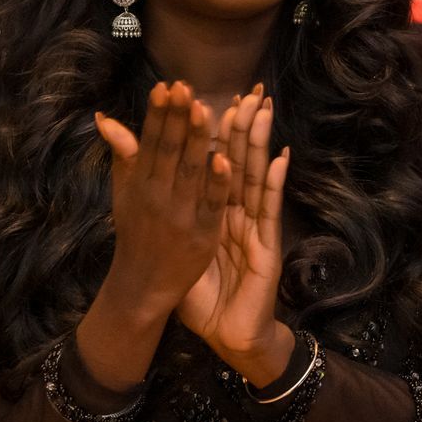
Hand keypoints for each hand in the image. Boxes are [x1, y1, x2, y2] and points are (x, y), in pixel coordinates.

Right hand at [93, 82, 230, 322]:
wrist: (142, 285)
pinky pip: (211, 204)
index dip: (158, 115)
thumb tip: (105, 116)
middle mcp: (157, 196)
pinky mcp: (204, 234)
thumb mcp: (124, 192)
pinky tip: (224, 159)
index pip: (150, 142)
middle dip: (177, 119)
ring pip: (191, 172)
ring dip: (197, 140)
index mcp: (140, 184)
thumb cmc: (135, 232)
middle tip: (185, 88)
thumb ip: (122, 154)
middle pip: (169, 152)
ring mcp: (181, 215)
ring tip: (204, 109)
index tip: (165, 86)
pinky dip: (217, 183)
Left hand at [175, 88, 295, 386]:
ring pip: (257, 177)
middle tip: (246, 90)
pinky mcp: (267, 246)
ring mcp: (255, 227)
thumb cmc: (202, 292)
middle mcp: (238, 213)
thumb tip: (144, 184)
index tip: (207, 95)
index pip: (215, 162)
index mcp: (216, 210)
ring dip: (259, 143)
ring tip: (261, 109)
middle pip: (240, 161)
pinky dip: (272, 184)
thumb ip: (164, 212)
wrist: (228, 332)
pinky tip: (277, 160)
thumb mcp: (179, 247)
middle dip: (242, 126)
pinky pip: (269, 211)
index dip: (212, 131)